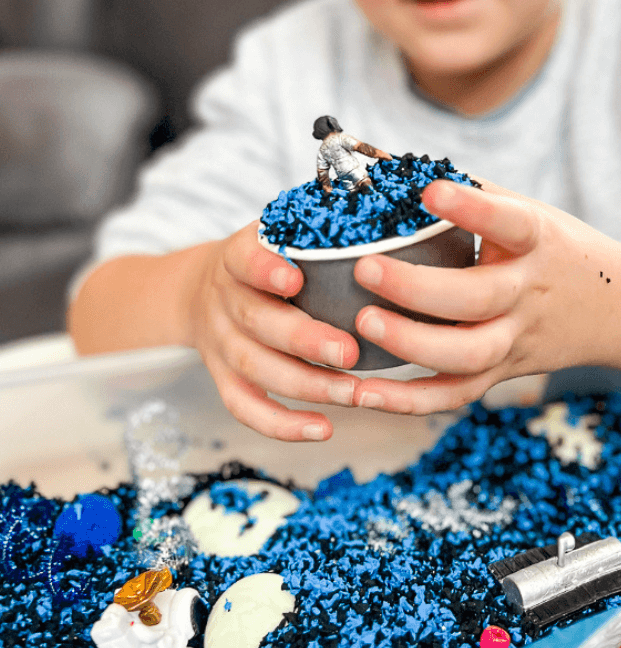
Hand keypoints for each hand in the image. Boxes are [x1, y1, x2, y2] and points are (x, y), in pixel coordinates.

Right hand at [186, 222, 361, 440]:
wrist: (201, 289)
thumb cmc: (268, 258)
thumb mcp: (279, 233)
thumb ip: (318, 231)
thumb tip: (392, 219)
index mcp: (237, 257)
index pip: (243, 259)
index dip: (264, 269)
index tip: (296, 276)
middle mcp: (225, 301)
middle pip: (257, 322)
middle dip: (305, 340)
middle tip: (350, 352)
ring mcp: (221, 343)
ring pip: (256, 369)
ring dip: (307, 386)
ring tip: (353, 394)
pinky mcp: (224, 379)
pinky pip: (245, 407)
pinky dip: (282, 425)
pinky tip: (324, 429)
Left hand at [351, 180, 620, 414]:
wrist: (616, 309)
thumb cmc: (555, 249)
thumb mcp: (529, 212)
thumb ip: (472, 192)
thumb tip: (394, 164)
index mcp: (538, 242)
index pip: (510, 223)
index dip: (473, 209)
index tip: (431, 192)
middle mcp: (528, 294)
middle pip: (478, 299)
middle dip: (418, 288)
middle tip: (365, 269)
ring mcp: (517, 340)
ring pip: (467, 355)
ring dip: (411, 345)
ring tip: (364, 323)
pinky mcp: (503, 371)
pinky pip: (456, 394)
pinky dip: (409, 401)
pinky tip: (364, 393)